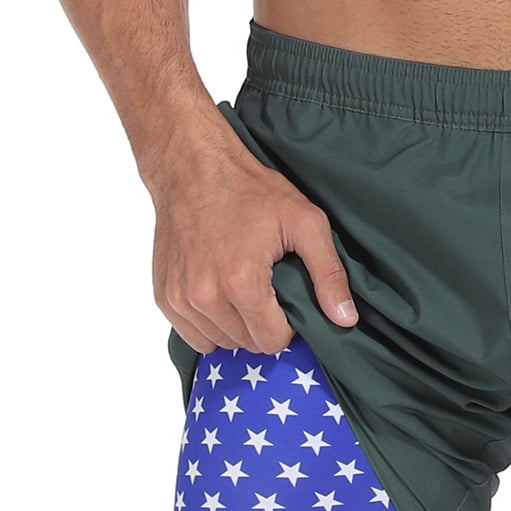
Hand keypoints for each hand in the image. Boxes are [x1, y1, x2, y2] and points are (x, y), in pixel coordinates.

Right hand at [151, 148, 358, 354]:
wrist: (191, 167)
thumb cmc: (248, 190)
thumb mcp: (305, 222)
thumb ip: (329, 275)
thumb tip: (346, 319)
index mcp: (241, 283)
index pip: (272, 341)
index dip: (287, 325)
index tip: (286, 298)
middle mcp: (205, 296)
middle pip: (247, 343)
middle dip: (262, 324)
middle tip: (266, 289)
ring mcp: (180, 298)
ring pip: (220, 342)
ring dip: (236, 326)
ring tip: (242, 288)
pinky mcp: (164, 295)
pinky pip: (193, 336)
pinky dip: (210, 324)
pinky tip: (220, 295)